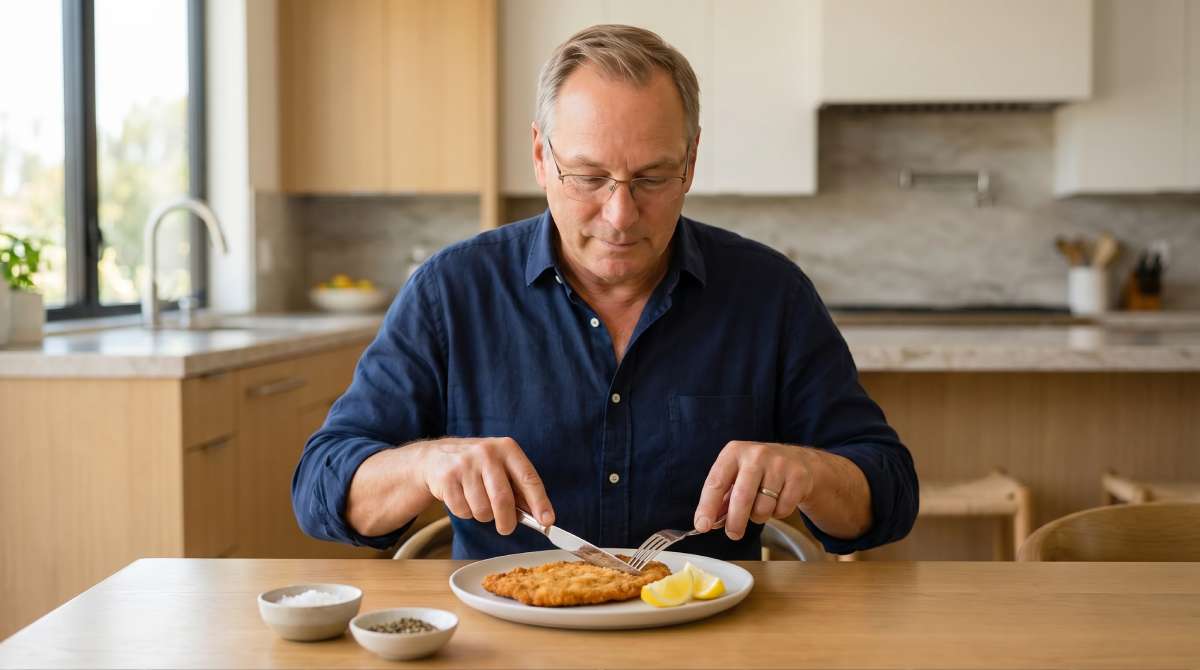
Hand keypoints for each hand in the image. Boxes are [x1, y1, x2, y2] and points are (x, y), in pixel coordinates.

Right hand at [419, 437, 555, 534]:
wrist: (436, 456)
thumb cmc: (478, 466)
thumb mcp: (501, 467)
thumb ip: (519, 488)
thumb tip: (539, 516)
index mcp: (507, 448)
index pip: (528, 478)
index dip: (539, 502)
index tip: (547, 521)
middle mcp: (487, 453)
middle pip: (503, 499)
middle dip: (507, 521)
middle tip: (506, 528)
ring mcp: (465, 465)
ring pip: (482, 510)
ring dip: (483, 516)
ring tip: (479, 503)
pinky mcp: (447, 478)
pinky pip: (463, 511)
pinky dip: (466, 513)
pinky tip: (463, 498)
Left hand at [692, 441, 812, 540]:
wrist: (798, 460)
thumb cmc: (759, 471)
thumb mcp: (736, 475)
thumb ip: (721, 499)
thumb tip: (708, 522)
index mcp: (734, 452)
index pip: (716, 482)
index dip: (707, 506)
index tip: (702, 526)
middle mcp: (756, 454)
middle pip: (742, 497)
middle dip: (735, 521)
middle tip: (733, 534)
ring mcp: (779, 464)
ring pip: (763, 507)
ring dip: (759, 516)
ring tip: (761, 506)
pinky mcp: (798, 476)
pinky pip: (782, 509)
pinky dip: (778, 513)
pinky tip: (778, 500)